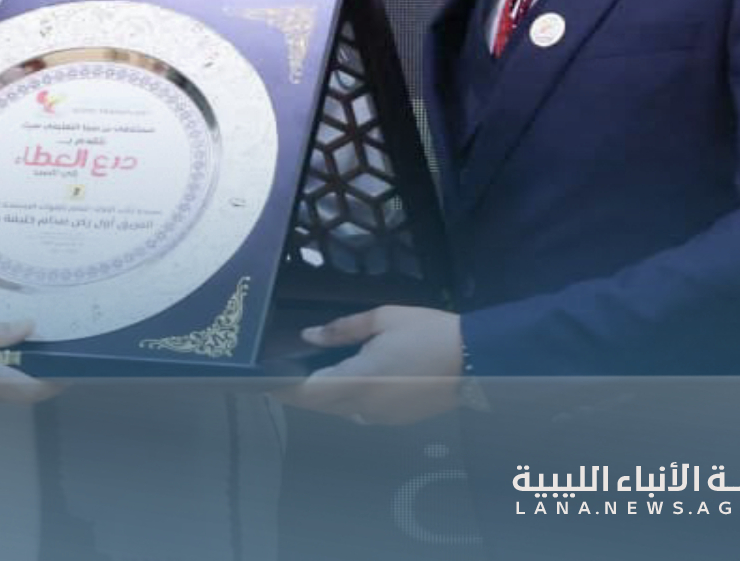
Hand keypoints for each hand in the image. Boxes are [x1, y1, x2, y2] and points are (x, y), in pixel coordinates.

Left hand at [276, 305, 463, 424]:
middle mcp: (366, 406)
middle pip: (321, 405)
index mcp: (359, 380)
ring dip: (326, 396)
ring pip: (342, 410)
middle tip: (284, 372)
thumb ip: (341, 330)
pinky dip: (350, 399)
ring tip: (313, 373)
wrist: (476, 357)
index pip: (308, 392)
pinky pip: (363, 412)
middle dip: (301, 391)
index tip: (262, 380)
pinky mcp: (398, 420)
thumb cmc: (428, 332)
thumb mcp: (382, 319)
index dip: (282, 388)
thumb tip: (309, 337)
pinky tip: (351, 380)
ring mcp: (383, 417)